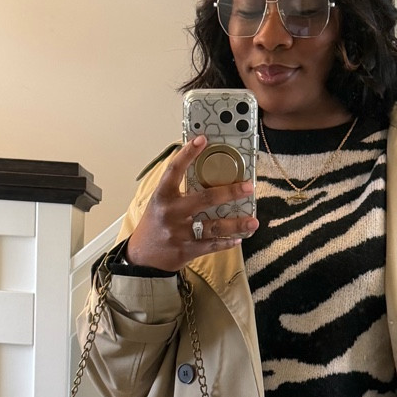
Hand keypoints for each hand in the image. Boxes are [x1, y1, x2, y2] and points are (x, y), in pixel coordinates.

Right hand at [125, 135, 258, 271]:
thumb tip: (202, 171)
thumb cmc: (154, 225)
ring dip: (236, 224)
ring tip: (253, 221)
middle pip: (204, 199)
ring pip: (213, 226)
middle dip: (229, 192)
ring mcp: (179, 233)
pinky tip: (239, 238)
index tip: (202, 139)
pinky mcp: (186, 250)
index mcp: (162, 196)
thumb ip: (177, 189)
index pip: (174, 170)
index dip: (188, 153)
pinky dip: (226, 242)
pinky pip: (211, 245)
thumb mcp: (160, 203)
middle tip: (248, 187)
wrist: (142, 257)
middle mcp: (171, 212)